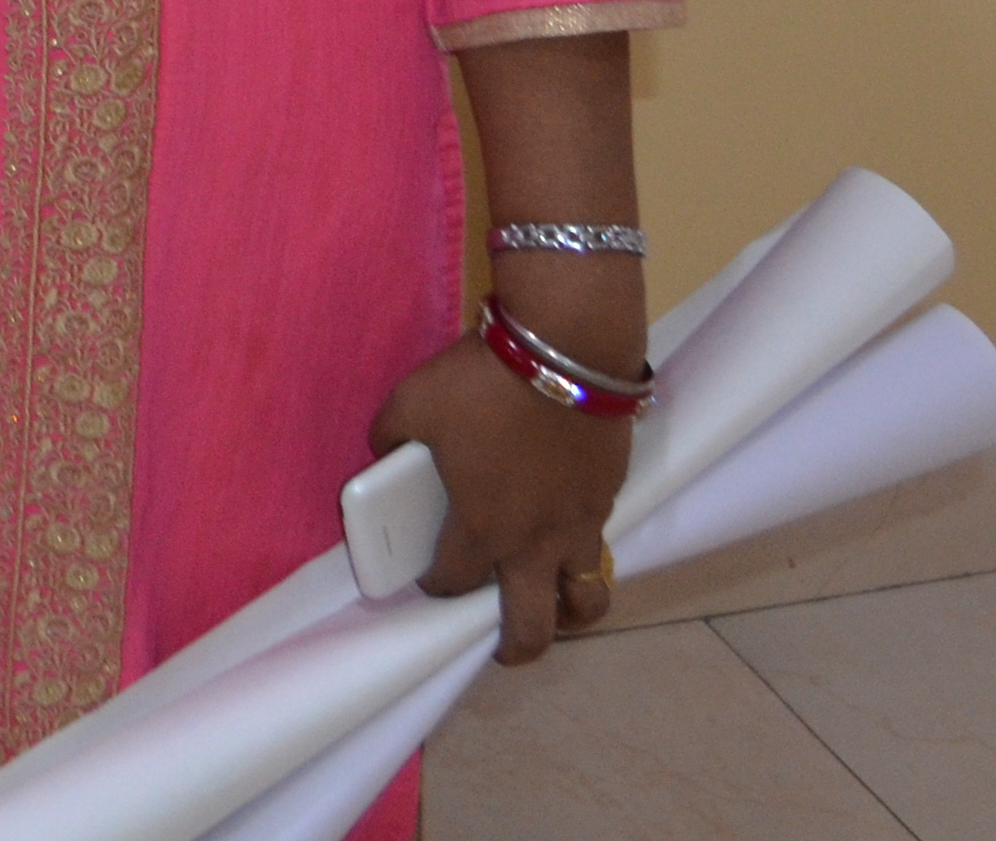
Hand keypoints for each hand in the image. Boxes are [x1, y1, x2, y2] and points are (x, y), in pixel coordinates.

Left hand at [369, 317, 634, 661]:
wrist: (568, 347)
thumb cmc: (483, 383)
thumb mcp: (411, 403)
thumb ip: (388, 439)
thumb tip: (384, 454)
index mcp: (481, 529)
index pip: (451, 584)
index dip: (434, 586)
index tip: (428, 575)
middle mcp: (534, 543)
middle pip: (531, 626)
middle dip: (515, 648)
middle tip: (503, 646)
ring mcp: (580, 524)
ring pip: (585, 598)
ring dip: (568, 611)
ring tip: (554, 604)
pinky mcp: (610, 496)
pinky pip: (599, 543)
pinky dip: (584, 549)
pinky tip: (567, 524)